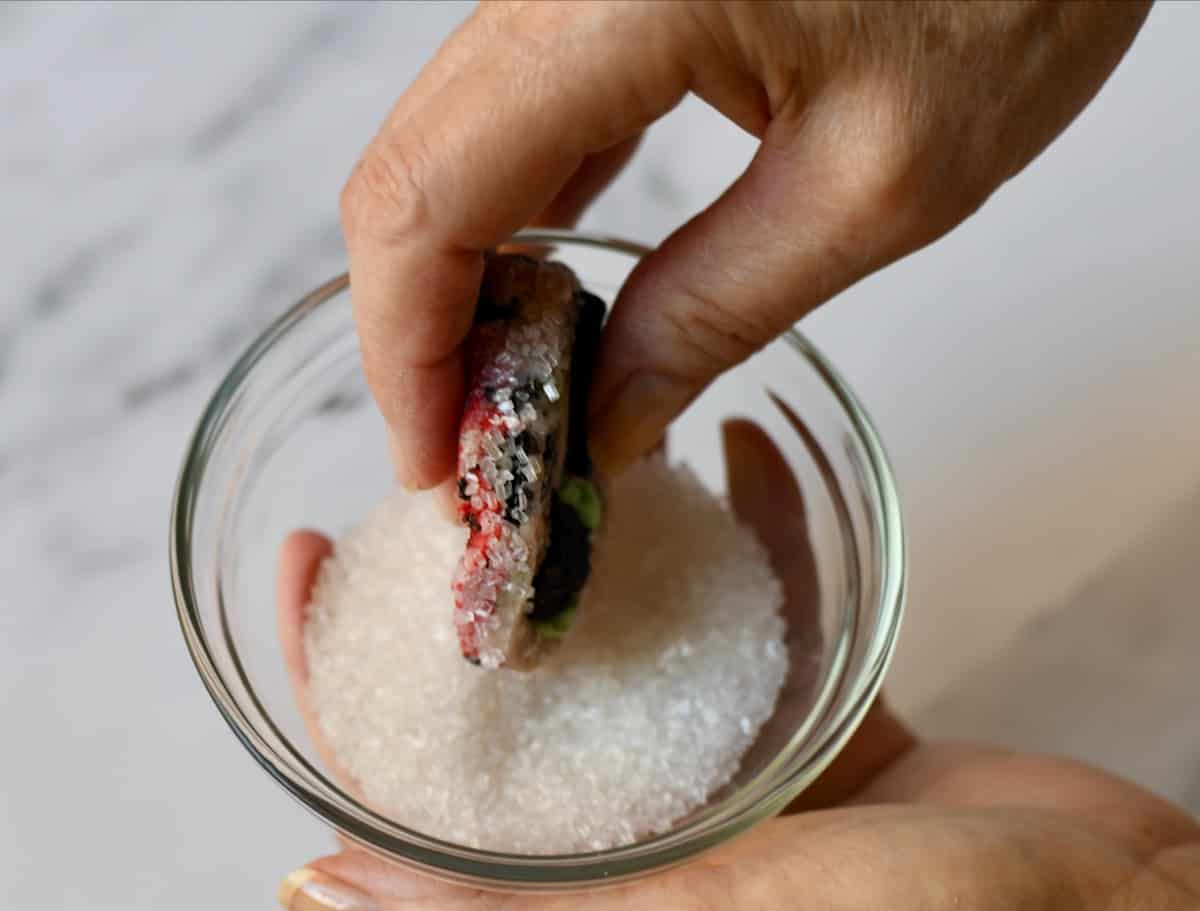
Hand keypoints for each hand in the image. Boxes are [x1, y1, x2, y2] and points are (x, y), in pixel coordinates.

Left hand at [277, 414, 1199, 910]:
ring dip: (597, 556)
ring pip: (638, 647)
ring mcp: (736, 778)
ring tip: (556, 454)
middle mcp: (646, 840)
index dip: (340, 679)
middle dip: (452, 594)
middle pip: (512, 703)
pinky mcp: (820, 729)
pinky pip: (758, 612)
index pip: (415, 787)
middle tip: (422, 481)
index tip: (308, 563)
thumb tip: (313, 889)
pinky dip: (742, 535)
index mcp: (586, 903)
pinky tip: (727, 452)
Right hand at [341, 0, 1149, 487]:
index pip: (428, 197)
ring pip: (453, 144)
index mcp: (615, 1)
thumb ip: (713, 314)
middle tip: (474, 452)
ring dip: (465, 283)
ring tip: (512, 399)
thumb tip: (602, 423)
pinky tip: (555, 303)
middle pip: (412, 169)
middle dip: (423, 332)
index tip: (433, 462)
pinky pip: (521, 113)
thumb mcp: (871, 187)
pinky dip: (520, 221)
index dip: (405, 352)